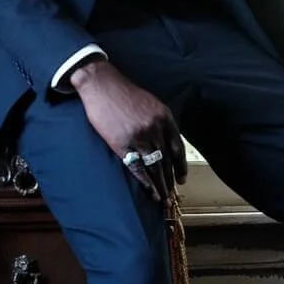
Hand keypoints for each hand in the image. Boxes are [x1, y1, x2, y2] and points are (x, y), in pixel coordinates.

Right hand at [69, 58, 185, 201]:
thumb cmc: (124, 93)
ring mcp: (139, 136)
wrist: (102, 84)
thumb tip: (164, 144)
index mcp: (164, 117)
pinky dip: (144, 181)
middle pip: (166, 160)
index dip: (180, 167)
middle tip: (172, 196)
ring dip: (159, 185)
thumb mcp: (150, 103)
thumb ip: (159, 123)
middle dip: (169, 180)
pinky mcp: (121, 143)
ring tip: (162, 199)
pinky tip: (149, 191)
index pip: (177, 148)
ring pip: (154, 166)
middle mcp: (155, 128)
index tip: (182, 180)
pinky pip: (136, 166)